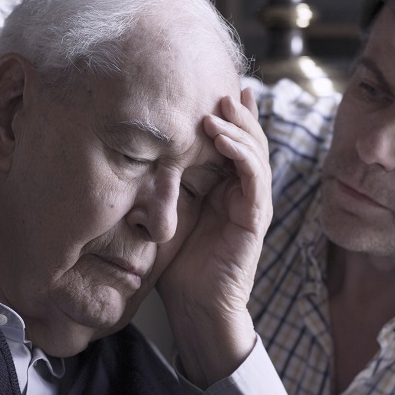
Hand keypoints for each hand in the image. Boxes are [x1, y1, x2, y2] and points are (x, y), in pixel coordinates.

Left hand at [157, 88, 271, 387]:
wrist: (194, 307)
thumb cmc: (178, 264)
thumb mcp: (167, 212)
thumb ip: (164, 184)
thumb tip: (138, 153)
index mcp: (225, 188)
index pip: (231, 142)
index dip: (227, 115)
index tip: (210, 87)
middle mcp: (243, 191)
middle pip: (248, 139)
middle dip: (236, 111)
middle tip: (220, 87)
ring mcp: (252, 203)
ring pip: (255, 152)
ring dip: (239, 126)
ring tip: (220, 105)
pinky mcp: (255, 218)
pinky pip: (254, 177)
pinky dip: (242, 154)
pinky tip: (223, 136)